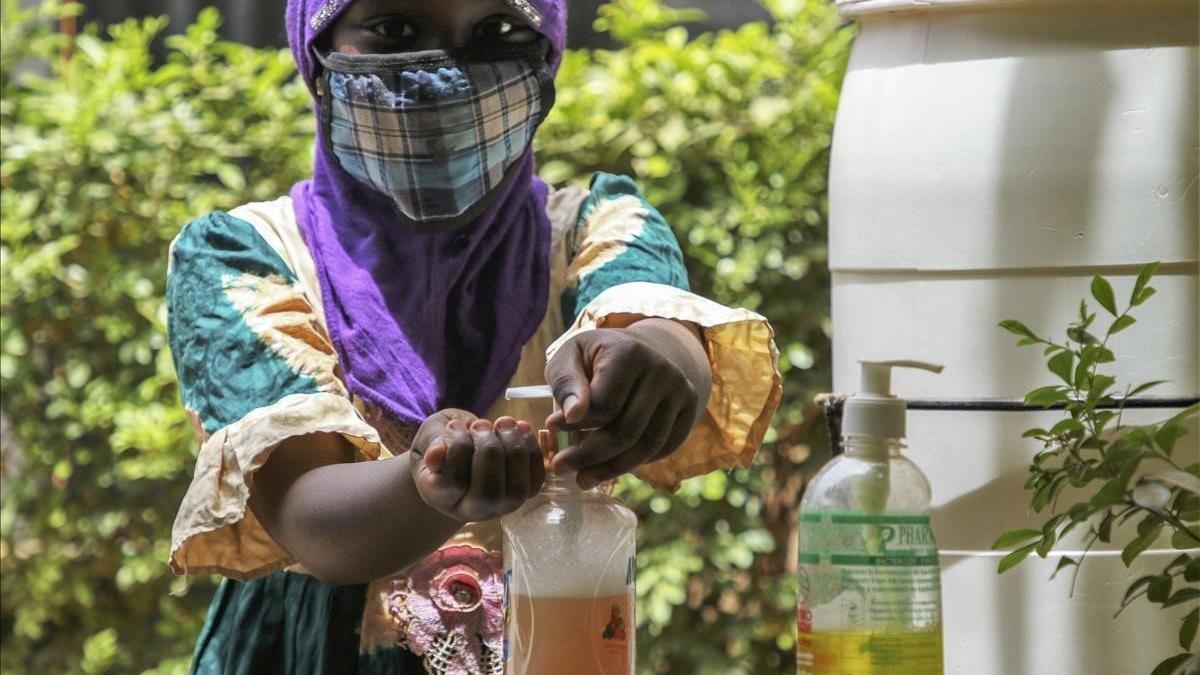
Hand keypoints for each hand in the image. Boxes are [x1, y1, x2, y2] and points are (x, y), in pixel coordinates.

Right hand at [410, 409, 543, 522]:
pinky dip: (532, 449)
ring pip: (516, 490)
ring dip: (513, 447)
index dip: (458, 450)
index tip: (455, 426)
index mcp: (439, 497)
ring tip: (502, 422)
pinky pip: (536, 479)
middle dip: (489, 450)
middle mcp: (470, 510)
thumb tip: (436, 454)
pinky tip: (520, 428)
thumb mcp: (430, 436)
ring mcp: (500, 506)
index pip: (452, 484)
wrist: (462, 454)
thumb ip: (432, 442)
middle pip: (488, 493)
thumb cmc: (443, 443)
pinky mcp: (523, 494)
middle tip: (481, 423)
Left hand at [545, 320, 709, 488]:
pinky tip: (610, 466)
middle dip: (589, 455)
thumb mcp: (569, 358)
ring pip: (646, 446)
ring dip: (611, 469)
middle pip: (626, 431)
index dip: (574, 424)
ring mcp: (681, 391)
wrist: (637, 351)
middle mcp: (662, 370)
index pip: (604, 404)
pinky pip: (662, 449)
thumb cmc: (594, 357)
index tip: (550, 431)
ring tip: (582, 479)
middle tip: (560, 468)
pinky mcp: (689, 410)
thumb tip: (571, 415)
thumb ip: (565, 383)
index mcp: (629, 352)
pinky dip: (635, 463)